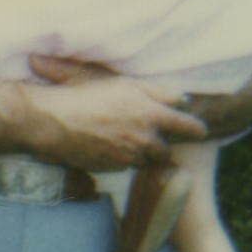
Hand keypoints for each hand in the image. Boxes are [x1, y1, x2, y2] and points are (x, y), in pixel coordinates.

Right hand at [24, 52, 207, 171]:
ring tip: (122, 135)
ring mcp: (129, 155)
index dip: (196, 128)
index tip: (199, 130)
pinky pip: (125, 164)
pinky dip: (121, 157)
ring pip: (146, 157)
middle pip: (167, 147)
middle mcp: (146, 138)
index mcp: (152, 113)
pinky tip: (105, 143)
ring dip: (141, 149)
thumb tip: (183, 100)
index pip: (188, 125)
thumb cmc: (86, 95)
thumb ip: (158, 92)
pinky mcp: (113, 168)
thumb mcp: (125, 83)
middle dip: (164, 141)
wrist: (53, 121)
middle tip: (153, 132)